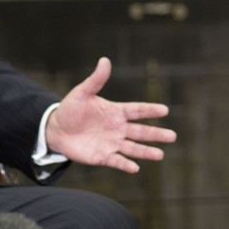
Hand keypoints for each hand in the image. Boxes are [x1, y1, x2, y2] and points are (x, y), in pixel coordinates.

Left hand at [45, 57, 176, 173]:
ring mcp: (112, 143)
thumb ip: (96, 80)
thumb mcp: (82, 92)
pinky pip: (117, 161)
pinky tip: (135, 168)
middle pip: (141, 131)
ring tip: (160, 155)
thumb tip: (105, 60)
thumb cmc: (70, 109)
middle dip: (156, 134)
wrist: (56, 130)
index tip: (165, 110)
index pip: (137, 110)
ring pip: (133, 148)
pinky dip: (126, 165)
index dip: (150, 110)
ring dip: (146, 152)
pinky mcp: (103, 156)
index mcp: (116, 112)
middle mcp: (118, 128)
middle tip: (172, 136)